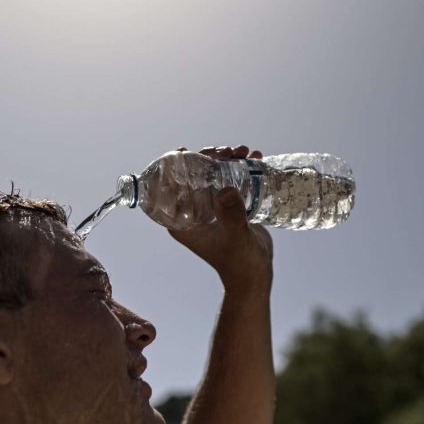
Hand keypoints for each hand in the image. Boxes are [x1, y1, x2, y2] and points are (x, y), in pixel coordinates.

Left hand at [168, 145, 273, 295]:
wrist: (256, 273)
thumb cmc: (240, 263)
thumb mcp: (235, 237)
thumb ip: (231, 215)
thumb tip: (227, 190)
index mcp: (182, 221)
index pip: (168, 188)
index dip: (173, 166)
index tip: (184, 149)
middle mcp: (193, 211)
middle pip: (192, 175)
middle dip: (208, 158)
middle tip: (228, 152)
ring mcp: (210, 207)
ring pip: (211, 174)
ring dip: (226, 160)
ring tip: (243, 152)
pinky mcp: (227, 206)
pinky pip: (228, 180)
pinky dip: (239, 168)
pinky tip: (254, 157)